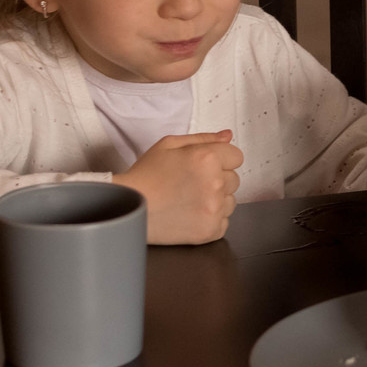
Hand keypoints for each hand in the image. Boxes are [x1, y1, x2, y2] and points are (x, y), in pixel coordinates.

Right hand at [117, 130, 241, 244]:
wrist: (129, 208)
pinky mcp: (210, 230)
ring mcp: (213, 209)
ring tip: (189, 199)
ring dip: (216, 200)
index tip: (203, 167)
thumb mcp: (170, 144)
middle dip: (217, 179)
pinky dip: (210, 219)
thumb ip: (204, 138)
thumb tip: (228, 135)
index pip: (237, 156)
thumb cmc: (146, 175)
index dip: (220, 160)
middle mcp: (215, 183)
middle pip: (235, 179)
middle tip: (190, 183)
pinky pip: (224, 222)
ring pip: (231, 201)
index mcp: (207, 158)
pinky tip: (190, 214)